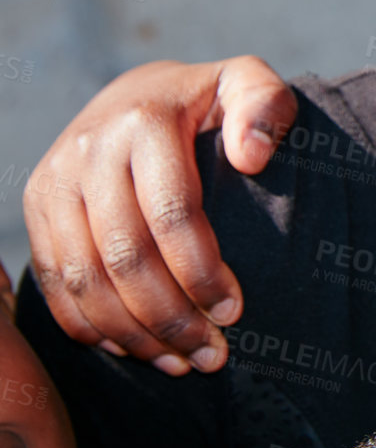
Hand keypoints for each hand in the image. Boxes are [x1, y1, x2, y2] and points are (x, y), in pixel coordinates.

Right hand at [22, 57, 295, 374]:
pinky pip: (55, 281)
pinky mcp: (38, 208)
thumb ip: (265, 106)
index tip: (235, 311)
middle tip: (213, 354)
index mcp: (143, 122)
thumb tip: (252, 157)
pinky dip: (91, 325)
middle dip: (170, 316)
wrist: (139, 93)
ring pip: (85, 278)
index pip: (171, 214)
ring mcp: (54, 181)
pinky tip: (135, 350)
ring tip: (182, 363)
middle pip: (124, 255)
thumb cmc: (211, 101)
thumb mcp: (247, 85)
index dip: (201, 271)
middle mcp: (89, 150)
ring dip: (133, 332)